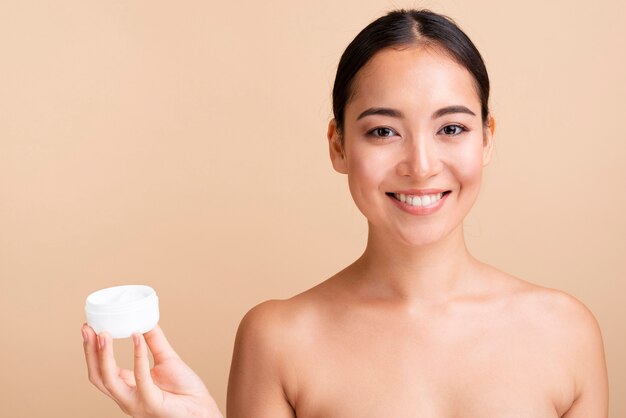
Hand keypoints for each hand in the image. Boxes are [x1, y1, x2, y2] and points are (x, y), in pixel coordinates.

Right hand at [82, 324, 223, 417]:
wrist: (202, 408)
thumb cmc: (185, 389)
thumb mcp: (165, 359)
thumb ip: (154, 341)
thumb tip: (144, 319)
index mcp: (127, 387)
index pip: (100, 370)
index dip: (91, 351)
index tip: (88, 328)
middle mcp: (126, 397)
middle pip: (98, 376)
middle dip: (90, 352)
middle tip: (87, 329)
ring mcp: (137, 402)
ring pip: (110, 380)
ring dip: (104, 356)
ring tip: (103, 334)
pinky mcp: (151, 403)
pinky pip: (140, 378)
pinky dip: (137, 356)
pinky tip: (137, 337)